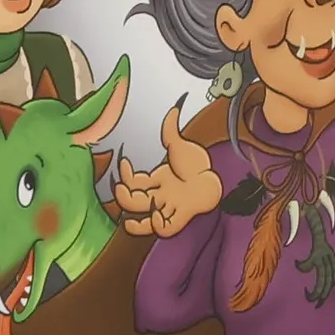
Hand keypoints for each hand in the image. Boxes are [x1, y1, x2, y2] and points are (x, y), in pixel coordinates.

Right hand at [114, 104, 222, 237]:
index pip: (133, 182)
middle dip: (123, 197)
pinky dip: (159, 225)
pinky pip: (166, 228)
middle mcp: (160, 195)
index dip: (125, 174)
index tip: (125, 162)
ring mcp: (170, 207)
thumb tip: (174, 106)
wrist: (214, 179)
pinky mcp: (182, 216)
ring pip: (145, 222)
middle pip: (134, 203)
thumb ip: (171, 128)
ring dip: (136, 223)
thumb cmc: (197, 164)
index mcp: (157, 180)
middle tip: (121, 189)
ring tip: (129, 221)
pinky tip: (157, 216)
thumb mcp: (180, 145)